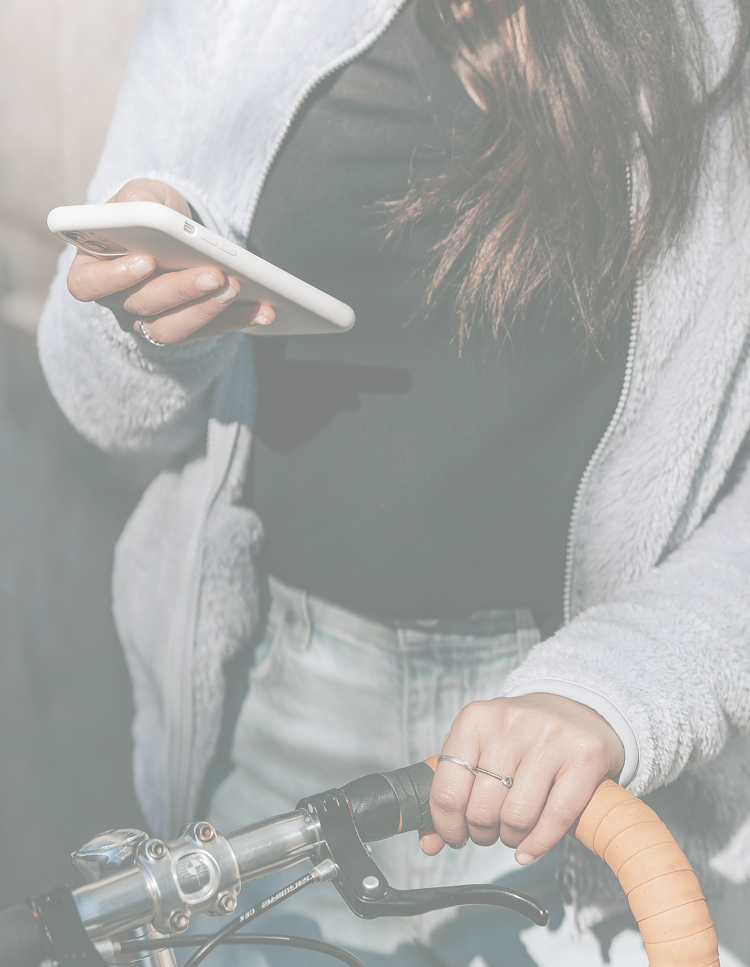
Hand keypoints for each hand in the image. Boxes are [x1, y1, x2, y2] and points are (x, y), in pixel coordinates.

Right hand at [66, 178, 274, 344]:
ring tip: (237, 288)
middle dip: (181, 290)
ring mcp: (150, 321)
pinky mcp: (186, 328)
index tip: (146, 261)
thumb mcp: (142, 195)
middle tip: (214, 274)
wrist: (174, 231)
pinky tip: (264, 309)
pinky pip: (208, 332)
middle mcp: (117, 302)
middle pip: (142, 306)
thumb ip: (136, 199)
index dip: (115, 278)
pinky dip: (238, 320)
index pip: (88, 284)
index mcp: (93, 268)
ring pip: (173, 330)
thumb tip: (142, 207)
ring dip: (208, 310)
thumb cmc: (150, 211)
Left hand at [420, 694, 624, 864]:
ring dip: (511, 838)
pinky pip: (556, 819)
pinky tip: (530, 847)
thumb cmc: (518, 737)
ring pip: (517, 818)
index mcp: (474, 719)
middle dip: (483, 833)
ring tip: (513, 830)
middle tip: (490, 831)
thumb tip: (430, 844)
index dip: (448, 826)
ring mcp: (548, 737)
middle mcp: (509, 723)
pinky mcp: (583, 756)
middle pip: (482, 810)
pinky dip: (539, 844)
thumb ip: (451, 792)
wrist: (574, 709)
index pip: (447, 791)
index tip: (456, 836)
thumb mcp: (478, 748)